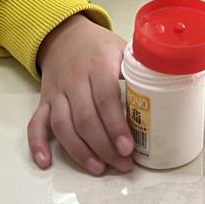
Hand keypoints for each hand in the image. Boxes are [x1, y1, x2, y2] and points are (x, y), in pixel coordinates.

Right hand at [29, 13, 134, 174]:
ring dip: (79, 151)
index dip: (116, 125)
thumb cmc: (100, 46)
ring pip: (62, 125)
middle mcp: (74, 79)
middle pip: (85, 118)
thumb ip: (139, 67)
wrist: (65, 34)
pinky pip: (36, 124)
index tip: (128, 147)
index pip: (106, 98)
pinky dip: (37, 144)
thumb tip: (168, 87)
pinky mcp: (45, 101)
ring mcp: (57, 91)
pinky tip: (45, 163)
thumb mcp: (123, 48)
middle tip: (122, 164)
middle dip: (104, 146)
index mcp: (98, 64)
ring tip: (98, 169)